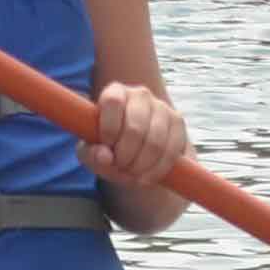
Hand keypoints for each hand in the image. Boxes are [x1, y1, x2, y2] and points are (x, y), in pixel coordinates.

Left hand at [82, 79, 192, 193]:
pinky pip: (171, 151)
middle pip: (135, 127)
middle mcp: (140, 95)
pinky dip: (157, 170)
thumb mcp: (91, 152)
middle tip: (120, 167)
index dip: (109, 128)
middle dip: (125, 156)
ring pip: (155, 142)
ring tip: (132, 174)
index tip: (107, 148)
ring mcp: (162, 107)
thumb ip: (91, 154)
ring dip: (141, 166)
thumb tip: (105, 157)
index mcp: (115, 92)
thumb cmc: (108, 147)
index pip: (112, 102)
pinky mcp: (178, 123)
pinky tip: (146, 177)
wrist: (135, 150)